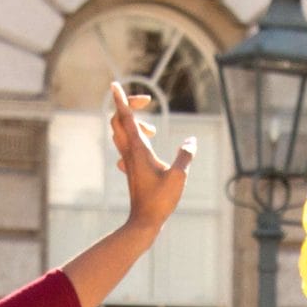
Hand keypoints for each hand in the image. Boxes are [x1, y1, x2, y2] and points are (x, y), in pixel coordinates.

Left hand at [109, 83, 192, 237]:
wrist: (144, 222)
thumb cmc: (160, 200)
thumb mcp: (179, 176)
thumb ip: (186, 155)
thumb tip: (191, 140)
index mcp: (138, 149)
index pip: (126, 118)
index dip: (121, 100)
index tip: (115, 84)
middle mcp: (129, 152)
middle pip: (118, 121)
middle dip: (128, 107)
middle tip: (145, 102)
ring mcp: (128, 161)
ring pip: (120, 133)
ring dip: (132, 123)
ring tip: (152, 131)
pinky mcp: (131, 169)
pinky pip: (125, 147)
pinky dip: (132, 139)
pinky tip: (144, 148)